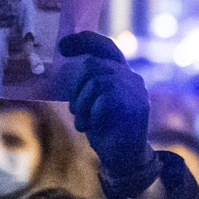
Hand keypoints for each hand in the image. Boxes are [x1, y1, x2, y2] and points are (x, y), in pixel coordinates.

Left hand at [57, 31, 153, 184]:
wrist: (123, 157)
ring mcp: (137, 91)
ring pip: (97, 81)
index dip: (85, 41)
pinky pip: (105, 98)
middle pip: (94, 64)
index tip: (62, 46)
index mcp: (120, 73)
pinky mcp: (138, 106)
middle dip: (76, 88)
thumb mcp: (91, 101)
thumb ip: (86, 83)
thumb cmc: (103, 128)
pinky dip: (91, 114)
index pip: (105, 46)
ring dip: (81, 104)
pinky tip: (91, 126)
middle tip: (74, 109)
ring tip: (82, 121)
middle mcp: (132, 77)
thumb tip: (61, 65)